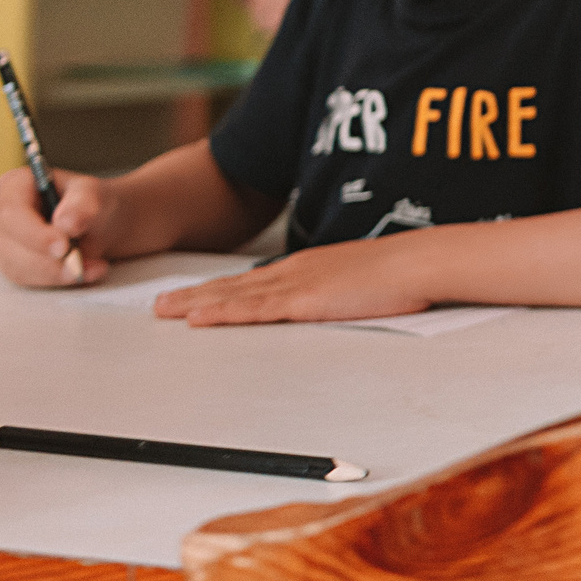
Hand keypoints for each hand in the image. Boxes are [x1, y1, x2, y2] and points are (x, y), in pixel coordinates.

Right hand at [0, 165, 109, 287]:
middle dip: (46, 260)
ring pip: (15, 266)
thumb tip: (66, 223)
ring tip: (92, 268)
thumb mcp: (94, 195)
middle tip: (81, 265)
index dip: (35, 233)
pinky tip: (81, 273)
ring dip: (54, 273)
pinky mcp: (4, 261)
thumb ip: (83, 205)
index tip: (64, 247)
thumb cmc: (88, 203)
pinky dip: (53, 279)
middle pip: (7, 243)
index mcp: (12, 185)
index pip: (12, 212)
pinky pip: (22, 278)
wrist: (95, 224)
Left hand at [152, 235, 433, 326]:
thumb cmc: (403, 274)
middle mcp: (295, 271)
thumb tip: (337, 305)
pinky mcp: (303, 300)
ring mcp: (297, 284)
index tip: (197, 295)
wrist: (419, 262)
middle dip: (196, 294)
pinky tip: (197, 318)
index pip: (256, 280)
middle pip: (234, 285)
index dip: (222, 288)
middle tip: (161, 304)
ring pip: (234, 295)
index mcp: (310, 267)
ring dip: (196, 303)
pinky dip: (221, 312)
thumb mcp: (365, 282)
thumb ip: (343, 292)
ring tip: (164, 311)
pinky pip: (253, 309)